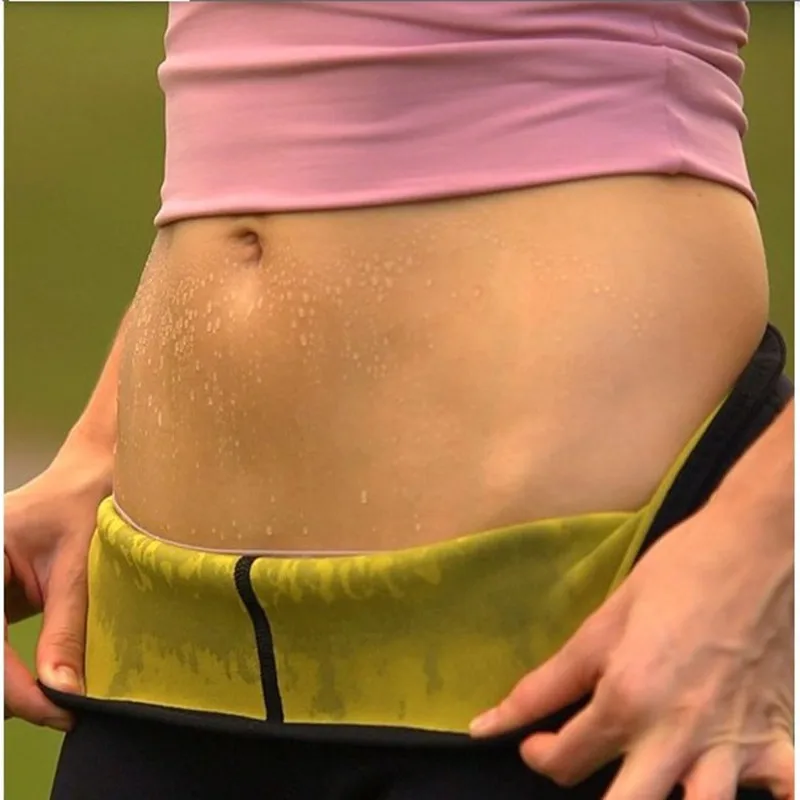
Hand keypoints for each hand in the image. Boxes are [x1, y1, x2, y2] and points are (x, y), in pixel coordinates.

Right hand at [4, 433, 111, 731]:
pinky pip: (0, 645)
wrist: (100, 470)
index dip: (15, 687)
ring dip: (14, 683)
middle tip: (57, 712)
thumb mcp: (81, 563)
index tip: (56, 710)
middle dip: (11, 689)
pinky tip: (44, 686)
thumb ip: (67, 628)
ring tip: (56, 703)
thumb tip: (63, 692)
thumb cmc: (90, 498)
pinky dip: (18, 670)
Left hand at [470, 502, 793, 798]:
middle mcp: (676, 736)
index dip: (538, 754)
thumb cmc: (675, 573)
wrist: (753, 548)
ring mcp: (732, 746)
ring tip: (654, 774)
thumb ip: (548, 682)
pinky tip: (747, 785)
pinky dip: (770, 796)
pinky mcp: (779, 740)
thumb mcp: (603, 622)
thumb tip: (491, 722)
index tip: (533, 741)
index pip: (564, 762)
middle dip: (592, 794)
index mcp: (627, 700)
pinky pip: (787, 794)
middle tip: (582, 757)